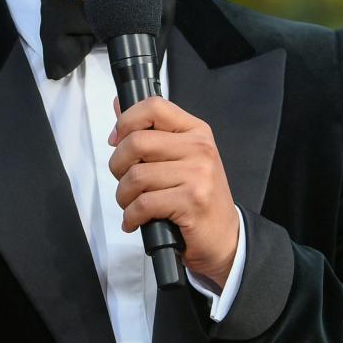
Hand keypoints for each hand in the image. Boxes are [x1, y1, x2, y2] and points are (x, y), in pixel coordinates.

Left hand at [108, 96, 238, 287]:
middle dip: (118, 166)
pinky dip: (131, 217)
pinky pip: (143, 204)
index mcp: (196, 131)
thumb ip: (150, 133)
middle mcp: (200, 148)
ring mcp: (198, 174)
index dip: (126, 121)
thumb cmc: (198, 197)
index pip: (154, 107)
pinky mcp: (192, 201)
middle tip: (124, 181)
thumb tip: (119, 105)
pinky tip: (136, 221)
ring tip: (132, 205)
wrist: (225, 237)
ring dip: (124, 197)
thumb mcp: (180, 159)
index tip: (117, 140)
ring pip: (136, 176)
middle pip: (136, 142)